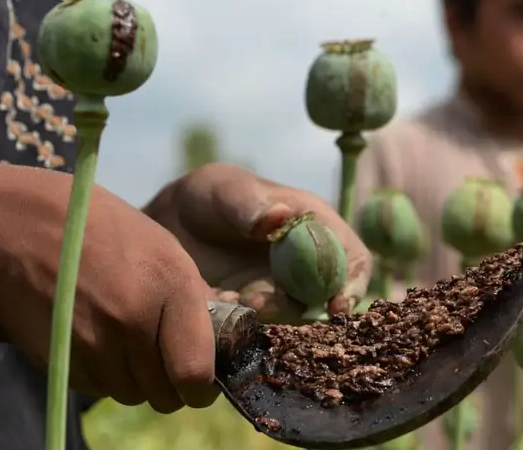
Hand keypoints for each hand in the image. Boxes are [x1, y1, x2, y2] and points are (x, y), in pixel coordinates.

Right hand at [0, 160, 218, 413]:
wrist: (20, 229)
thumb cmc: (100, 231)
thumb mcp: (162, 248)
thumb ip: (193, 298)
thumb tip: (217, 343)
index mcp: (173, 287)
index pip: (196, 372)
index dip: (202, 387)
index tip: (199, 382)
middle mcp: (136, 320)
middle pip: (166, 394)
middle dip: (169, 385)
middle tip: (161, 361)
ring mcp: (96, 344)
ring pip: (132, 394)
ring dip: (134, 379)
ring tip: (124, 341)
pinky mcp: (63, 360)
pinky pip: (98, 388)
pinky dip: (103, 375)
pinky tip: (95, 339)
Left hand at [144, 163, 371, 323]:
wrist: (169, 225)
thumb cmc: (209, 196)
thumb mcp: (225, 190)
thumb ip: (248, 204)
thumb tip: (280, 217)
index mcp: (316, 227)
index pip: (353, 259)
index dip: (353, 283)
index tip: (337, 303)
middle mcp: (308, 266)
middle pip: (329, 299)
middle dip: (305, 311)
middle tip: (262, 305)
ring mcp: (283, 293)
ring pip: (294, 320)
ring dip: (267, 318)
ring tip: (230, 299)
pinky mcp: (256, 315)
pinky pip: (261, 332)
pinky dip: (242, 327)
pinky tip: (215, 306)